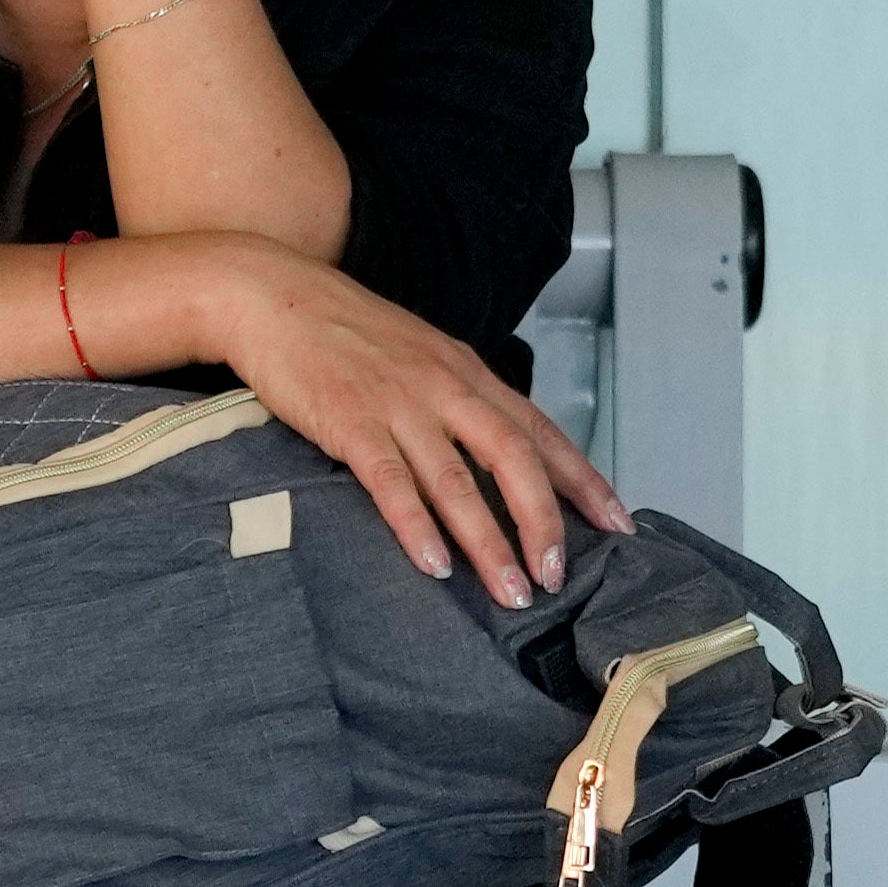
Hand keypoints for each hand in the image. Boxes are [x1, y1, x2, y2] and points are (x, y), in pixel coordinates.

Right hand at [163, 242, 617, 600]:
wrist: (270, 294)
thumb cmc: (342, 332)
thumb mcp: (418, 356)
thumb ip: (457, 400)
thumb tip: (493, 456)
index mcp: (466, 371)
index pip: (540, 430)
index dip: (583, 479)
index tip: (618, 524)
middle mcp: (444, 386)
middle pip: (513, 458)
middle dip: (542, 522)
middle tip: (557, 576)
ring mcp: (398, 403)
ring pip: (458, 481)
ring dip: (490, 542)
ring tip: (511, 592)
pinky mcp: (349, 421)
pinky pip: (391, 481)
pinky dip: (415, 525)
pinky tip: (433, 565)